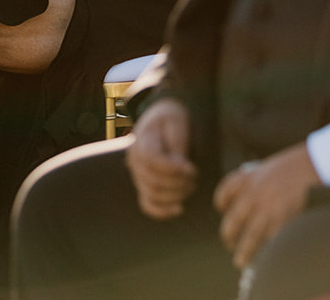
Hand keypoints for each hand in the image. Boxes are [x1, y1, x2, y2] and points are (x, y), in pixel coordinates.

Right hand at [124, 98, 197, 219]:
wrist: (163, 119)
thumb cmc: (172, 119)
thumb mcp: (177, 121)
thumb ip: (178, 144)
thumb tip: (180, 168)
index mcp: (140, 141)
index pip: (151, 161)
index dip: (172, 169)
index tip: (192, 169)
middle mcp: (134, 160)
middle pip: (152, 181)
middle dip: (178, 183)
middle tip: (195, 177)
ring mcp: (137, 175)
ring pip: (151, 194)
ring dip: (175, 195)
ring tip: (191, 185)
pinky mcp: (144, 185)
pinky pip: (147, 204)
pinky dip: (162, 211)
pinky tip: (179, 208)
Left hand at [213, 142, 319, 266]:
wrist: (306, 167)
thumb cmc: (282, 171)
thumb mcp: (258, 171)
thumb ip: (243, 186)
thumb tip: (229, 208)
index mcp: (245, 179)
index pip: (223, 195)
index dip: (221, 205)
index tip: (223, 212)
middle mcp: (253, 194)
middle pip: (233, 220)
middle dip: (228, 236)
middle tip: (229, 245)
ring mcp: (268, 207)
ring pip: (251, 235)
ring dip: (244, 251)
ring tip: (240, 261)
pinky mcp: (283, 218)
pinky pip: (270, 238)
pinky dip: (266, 249)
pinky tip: (264, 256)